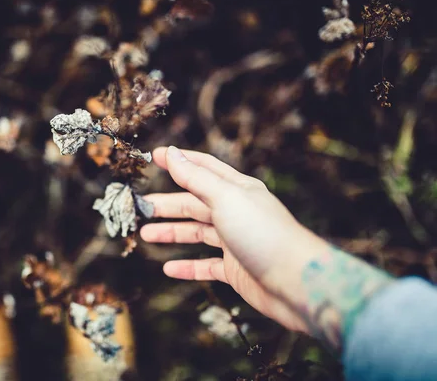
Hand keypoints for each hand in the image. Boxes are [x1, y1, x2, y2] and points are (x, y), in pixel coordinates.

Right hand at [140, 146, 330, 333]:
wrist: (296, 282)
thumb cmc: (264, 234)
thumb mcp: (226, 198)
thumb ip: (196, 178)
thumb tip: (172, 153)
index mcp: (237, 190)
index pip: (203, 168)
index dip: (178, 161)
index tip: (153, 157)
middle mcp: (236, 213)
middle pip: (194, 203)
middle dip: (167, 205)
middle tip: (141, 207)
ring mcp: (235, 242)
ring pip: (197, 234)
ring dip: (171, 233)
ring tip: (146, 235)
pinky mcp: (236, 270)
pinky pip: (206, 266)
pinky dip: (187, 266)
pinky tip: (169, 269)